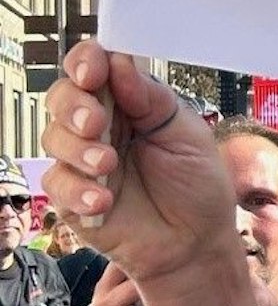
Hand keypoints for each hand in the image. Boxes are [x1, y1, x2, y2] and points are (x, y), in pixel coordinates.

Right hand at [43, 43, 237, 288]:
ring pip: (53, 138)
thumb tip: (119, 62)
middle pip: (62, 98)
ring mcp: (82, 161)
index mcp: (127, 103)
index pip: (93, 68)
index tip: (92, 70)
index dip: (85, 62)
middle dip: (74, 105)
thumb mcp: (187, 134)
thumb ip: (152, 98)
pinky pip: (55, 183)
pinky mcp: (71, 197)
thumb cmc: (196, 185)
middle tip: (97, 122)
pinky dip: (77, 189)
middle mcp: (100, 127)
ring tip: (109, 164)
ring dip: (79, 149)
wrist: (196, 243)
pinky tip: (103, 200)